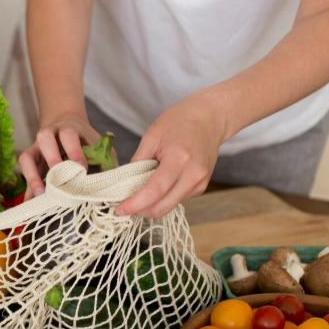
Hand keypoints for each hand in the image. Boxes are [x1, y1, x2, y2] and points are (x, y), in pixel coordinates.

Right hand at [18, 114, 100, 198]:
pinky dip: (27, 189)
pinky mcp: (30, 162)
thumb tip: (114, 185)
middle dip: (52, 158)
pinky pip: (24, 176)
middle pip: (45, 138)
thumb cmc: (86, 142)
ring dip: (32, 175)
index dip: (74, 150)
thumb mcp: (98, 146)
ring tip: (41, 194)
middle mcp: (49, 135)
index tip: (82, 168)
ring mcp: (36, 148)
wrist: (67, 127)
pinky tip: (30, 204)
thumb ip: (105, 161)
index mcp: (69, 129)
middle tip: (60, 178)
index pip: (69, 135)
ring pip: (28, 156)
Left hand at [117, 93, 227, 218]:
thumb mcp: (152, 136)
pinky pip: (177, 200)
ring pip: (169, 206)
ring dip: (150, 207)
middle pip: (162, 206)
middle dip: (140, 211)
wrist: (209, 118)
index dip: (135, 204)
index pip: (154, 191)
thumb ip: (138, 161)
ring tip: (137, 197)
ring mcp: (200, 182)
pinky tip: (156, 189)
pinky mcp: (201, 186)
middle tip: (124, 207)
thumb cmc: (179, 122)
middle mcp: (193, 174)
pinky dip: (162, 199)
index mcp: (179, 159)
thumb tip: (126, 184)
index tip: (120, 210)